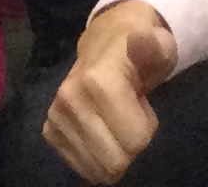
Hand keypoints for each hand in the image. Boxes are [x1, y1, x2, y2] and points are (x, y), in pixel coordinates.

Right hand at [41, 0, 175, 183]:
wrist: (106, 44)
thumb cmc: (140, 50)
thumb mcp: (157, 44)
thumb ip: (153, 45)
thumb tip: (140, 38)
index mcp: (96, 81)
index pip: (135, 143)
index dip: (147, 129)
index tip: (142, 106)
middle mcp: (69, 100)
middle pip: (114, 163)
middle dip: (129, 146)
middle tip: (129, 117)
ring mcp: (56, 116)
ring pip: (97, 170)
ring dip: (113, 151)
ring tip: (114, 120)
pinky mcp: (50, 130)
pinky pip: (81, 168)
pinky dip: (96, 157)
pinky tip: (100, 131)